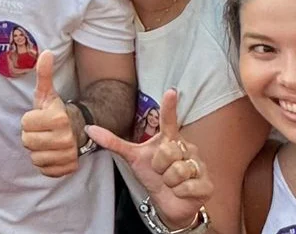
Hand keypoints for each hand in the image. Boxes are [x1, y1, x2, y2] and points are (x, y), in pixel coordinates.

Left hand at [20, 51, 80, 177]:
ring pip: (35, 158)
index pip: (25, 124)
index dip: (29, 120)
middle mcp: (65, 138)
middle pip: (27, 142)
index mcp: (58, 118)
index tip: (39, 118)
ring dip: (37, 150)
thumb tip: (46, 52)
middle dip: (31, 136)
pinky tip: (51, 153)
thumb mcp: (47, 93)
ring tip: (46, 141)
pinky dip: (45, 163)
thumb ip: (44, 74)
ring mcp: (68, 155)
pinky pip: (45, 170)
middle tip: (42, 130)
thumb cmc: (55, 111)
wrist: (77, 130)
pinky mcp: (68, 168)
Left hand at [86, 90, 211, 229]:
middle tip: (161, 172)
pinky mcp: (207, 184)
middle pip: (167, 152)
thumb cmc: (154, 176)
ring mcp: (199, 165)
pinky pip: (187, 186)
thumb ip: (113, 143)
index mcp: (170, 139)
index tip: (171, 91)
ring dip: (169, 181)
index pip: (169, 121)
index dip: (170, 107)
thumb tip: (89, 128)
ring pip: (177, 171)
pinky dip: (179, 192)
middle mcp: (187, 148)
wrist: (169, 203)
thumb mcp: (132, 158)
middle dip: (159, 166)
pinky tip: (181, 191)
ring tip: (171, 182)